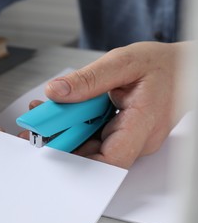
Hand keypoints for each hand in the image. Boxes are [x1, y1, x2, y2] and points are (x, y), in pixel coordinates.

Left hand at [44, 42, 183, 168]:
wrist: (184, 66)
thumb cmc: (163, 64)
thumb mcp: (123, 62)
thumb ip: (88, 79)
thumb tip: (57, 92)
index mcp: (143, 124)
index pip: (109, 160)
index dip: (76, 159)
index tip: (49, 144)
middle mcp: (138, 139)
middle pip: (94, 153)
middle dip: (62, 140)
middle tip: (39, 122)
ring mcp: (132, 138)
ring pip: (92, 145)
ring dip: (67, 131)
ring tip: (47, 112)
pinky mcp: (125, 133)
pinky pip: (97, 136)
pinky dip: (78, 125)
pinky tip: (64, 112)